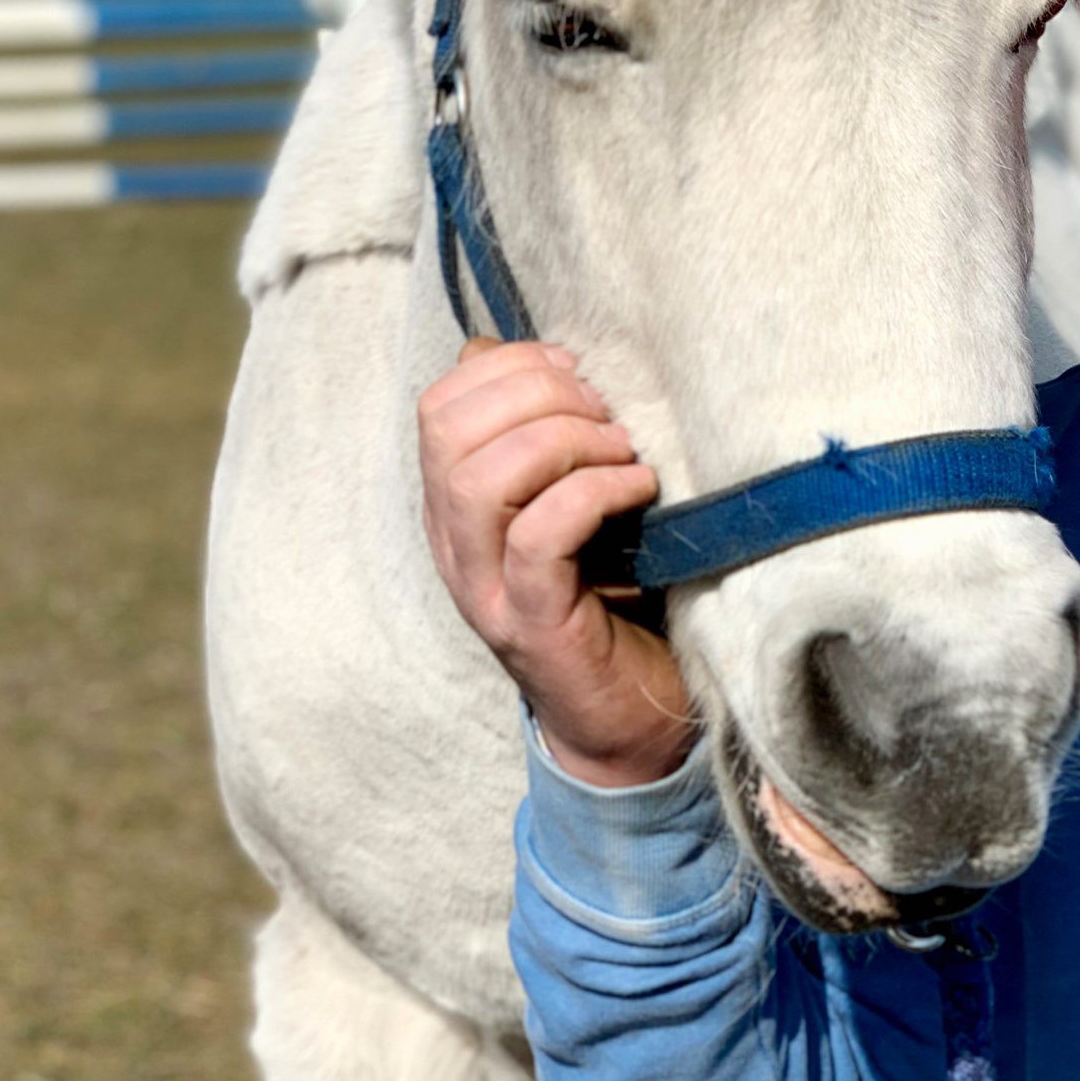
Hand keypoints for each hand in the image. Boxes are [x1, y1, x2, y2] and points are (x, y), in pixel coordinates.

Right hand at [416, 337, 696, 787]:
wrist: (629, 722)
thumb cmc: (617, 599)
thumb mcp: (577, 502)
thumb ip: (552, 441)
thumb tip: (551, 358)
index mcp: (457, 507)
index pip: (439, 404)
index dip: (510, 366)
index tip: (580, 372)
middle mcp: (454, 546)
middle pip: (448, 430)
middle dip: (537, 394)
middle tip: (607, 413)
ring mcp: (485, 589)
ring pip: (480, 480)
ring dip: (564, 442)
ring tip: (624, 452)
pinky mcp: (531, 625)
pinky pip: (538, 536)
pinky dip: (593, 493)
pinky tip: (640, 489)